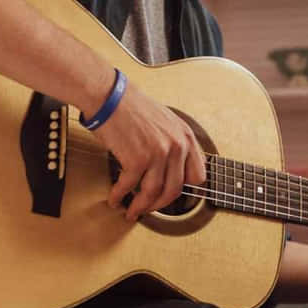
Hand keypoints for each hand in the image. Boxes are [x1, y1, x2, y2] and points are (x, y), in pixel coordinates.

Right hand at [95, 76, 205, 221]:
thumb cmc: (131, 106)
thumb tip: (172, 169)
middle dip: (159, 205)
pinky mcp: (137, 160)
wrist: (109, 97)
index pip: (197, 175)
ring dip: (140, 207)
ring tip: (131, 211)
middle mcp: (176, 146)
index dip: (185, 190)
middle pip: (175, 190)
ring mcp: (158, 154)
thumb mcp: (165, 121)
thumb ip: (174, 142)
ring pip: (153, 194)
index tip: (172, 196)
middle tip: (148, 209)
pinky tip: (115, 198)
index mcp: (186, 137)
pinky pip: (130, 187)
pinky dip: (120, 196)